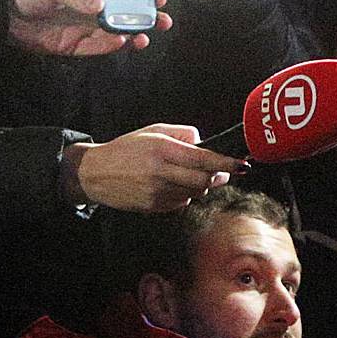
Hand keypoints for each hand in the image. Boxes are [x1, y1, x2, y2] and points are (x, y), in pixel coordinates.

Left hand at [3, 0, 171, 55]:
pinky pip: (97, 48)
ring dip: (132, 36)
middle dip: (145, 20)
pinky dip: (110, 46)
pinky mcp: (72, 47)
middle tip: (163, 21)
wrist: (2, 17)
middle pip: (124, 18)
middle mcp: (89, 13)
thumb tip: (103, 4)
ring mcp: (82, 31)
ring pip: (115, 35)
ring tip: (144, 37)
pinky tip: (121, 41)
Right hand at [62, 123, 232, 211]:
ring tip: (188, 175)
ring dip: (200, 185)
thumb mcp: (154, 131)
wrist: (94, 173)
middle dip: (217, 176)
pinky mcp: (152, 207)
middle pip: (204, 180)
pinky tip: (172, 185)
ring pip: (195, 193)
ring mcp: (156, 192)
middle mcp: (160, 172)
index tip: (242, 165)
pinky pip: (181, 203)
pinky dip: (185, 195)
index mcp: (162, 150)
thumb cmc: (126, 148)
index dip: (226, 163)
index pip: (203, 159)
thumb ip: (183, 134)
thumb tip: (204, 142)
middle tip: (220, 171)